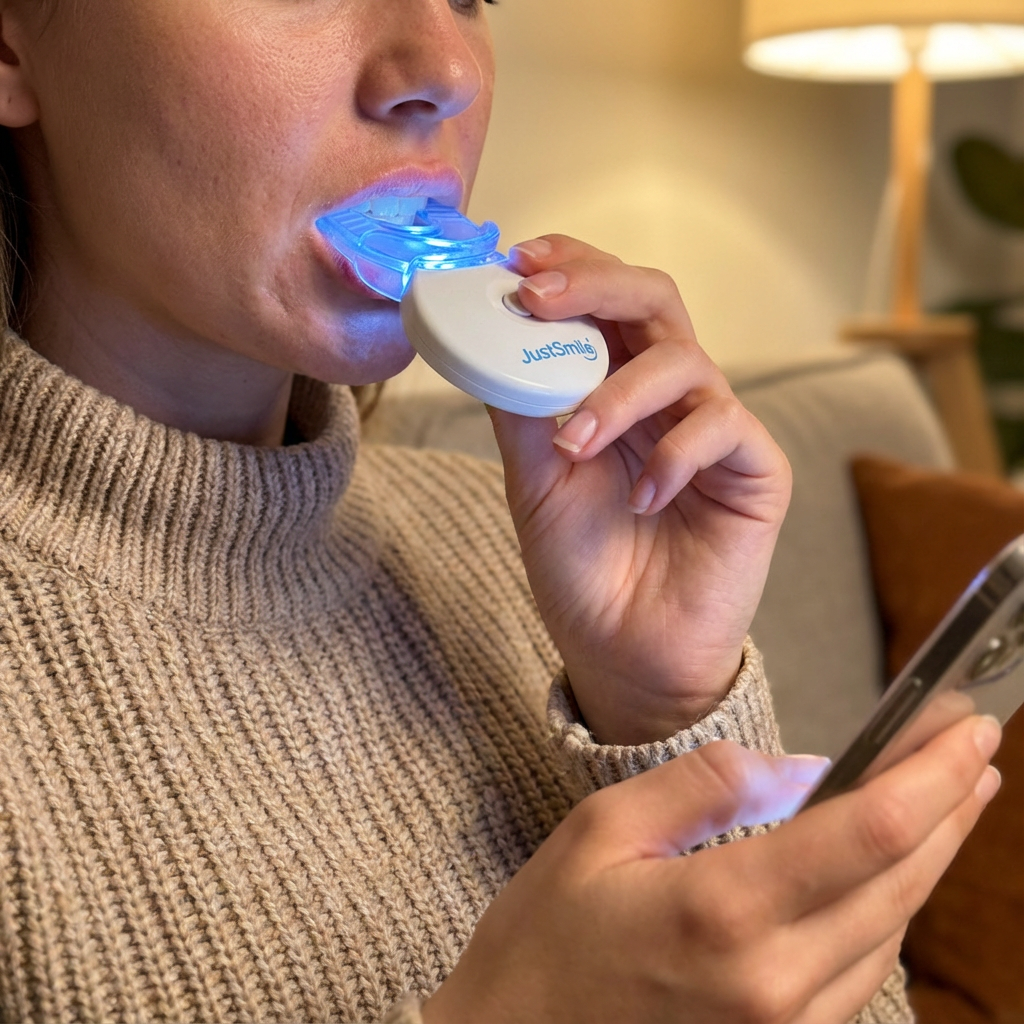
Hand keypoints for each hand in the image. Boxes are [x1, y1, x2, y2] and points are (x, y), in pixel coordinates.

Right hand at [421, 715, 1002, 1023]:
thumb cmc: (544, 941)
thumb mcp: (601, 831)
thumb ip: (703, 786)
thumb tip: (801, 768)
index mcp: (723, 912)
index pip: (869, 832)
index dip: (932, 774)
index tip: (965, 728)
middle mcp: (775, 983)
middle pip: (902, 881)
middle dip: (950, 806)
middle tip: (973, 749)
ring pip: (892, 930)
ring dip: (927, 857)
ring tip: (943, 798)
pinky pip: (860, 973)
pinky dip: (885, 909)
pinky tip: (885, 871)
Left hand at [488, 235, 790, 743]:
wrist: (625, 651)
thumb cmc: (583, 567)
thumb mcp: (535, 482)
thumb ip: (522, 410)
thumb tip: (485, 338)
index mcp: (615, 389)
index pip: (604, 301)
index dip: (569, 267)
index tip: (516, 261)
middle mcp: (667, 397)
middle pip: (652, 298)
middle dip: (595, 285)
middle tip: (539, 298)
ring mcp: (714, 429)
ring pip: (684, 360)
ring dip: (619, 393)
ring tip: (575, 446)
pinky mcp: (756, 470)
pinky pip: (723, 429)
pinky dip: (674, 456)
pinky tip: (643, 500)